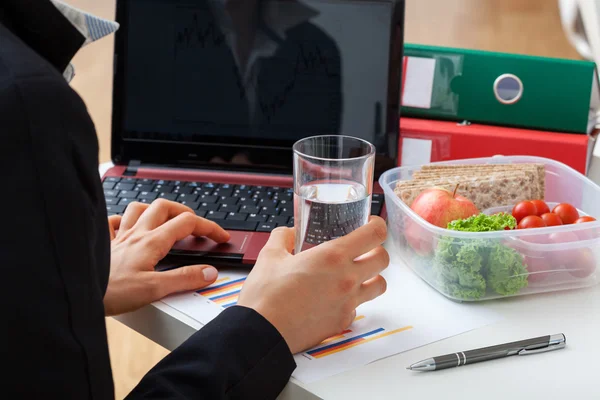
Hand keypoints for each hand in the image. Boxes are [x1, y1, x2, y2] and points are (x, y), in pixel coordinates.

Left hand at [104, 200, 229, 315]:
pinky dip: (123, 220)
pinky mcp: (103, 244)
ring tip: (164, 221)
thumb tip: (209, 272)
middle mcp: (136, 234)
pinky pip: (113, 222)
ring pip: (139, 208)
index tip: (221, 237)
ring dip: (155, 210)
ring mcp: (118, 236)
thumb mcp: (155, 290)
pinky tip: (127, 228)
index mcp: (152, 242)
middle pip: (165, 207)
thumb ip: (184, 279)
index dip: (209, 227)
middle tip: (195, 226)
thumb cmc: (111, 293)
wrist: (77, 293)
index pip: (188, 223)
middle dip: (184, 212)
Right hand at [237, 217, 388, 353]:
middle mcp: (347, 278)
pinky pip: (358, 307)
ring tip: (355, 274)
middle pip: (383, 258)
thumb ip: (284, 237)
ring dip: (371, 276)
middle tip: (362, 249)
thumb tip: (290, 233)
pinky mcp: (342, 321)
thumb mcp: (270, 255)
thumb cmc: (265, 295)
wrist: (262, 332)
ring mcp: (348, 302)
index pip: (375, 234)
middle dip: (376, 250)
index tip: (370, 224)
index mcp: (332, 256)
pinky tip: (335, 297)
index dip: (376, 225)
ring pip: (379, 285)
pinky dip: (351, 300)